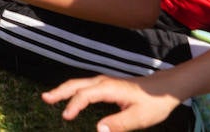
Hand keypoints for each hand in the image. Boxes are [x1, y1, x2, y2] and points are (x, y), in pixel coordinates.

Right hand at [41, 75, 182, 130]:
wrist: (164, 89)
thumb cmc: (153, 103)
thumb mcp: (139, 117)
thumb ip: (119, 124)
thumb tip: (99, 130)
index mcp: (109, 88)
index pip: (85, 95)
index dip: (74, 105)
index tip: (65, 117)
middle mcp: (103, 82)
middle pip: (76, 84)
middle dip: (60, 91)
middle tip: (44, 98)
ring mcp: (104, 83)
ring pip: (79, 84)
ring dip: (64, 90)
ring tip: (49, 98)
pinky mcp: (107, 86)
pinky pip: (85, 87)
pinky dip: (73, 91)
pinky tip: (70, 98)